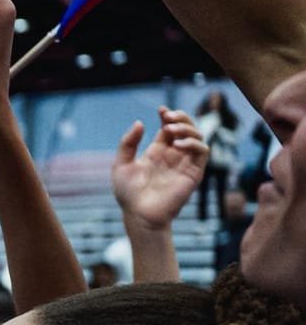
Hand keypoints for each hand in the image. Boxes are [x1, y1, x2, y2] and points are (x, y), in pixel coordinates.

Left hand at [113, 107, 207, 230]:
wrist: (139, 214)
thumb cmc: (129, 193)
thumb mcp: (122, 164)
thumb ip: (128, 143)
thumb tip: (140, 122)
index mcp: (158, 152)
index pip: (169, 127)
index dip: (168, 116)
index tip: (161, 110)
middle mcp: (173, 155)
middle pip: (186, 129)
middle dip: (181, 118)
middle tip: (168, 117)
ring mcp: (184, 163)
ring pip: (197, 137)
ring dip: (187, 128)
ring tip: (170, 130)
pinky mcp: (194, 172)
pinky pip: (202, 152)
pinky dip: (193, 144)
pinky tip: (178, 145)